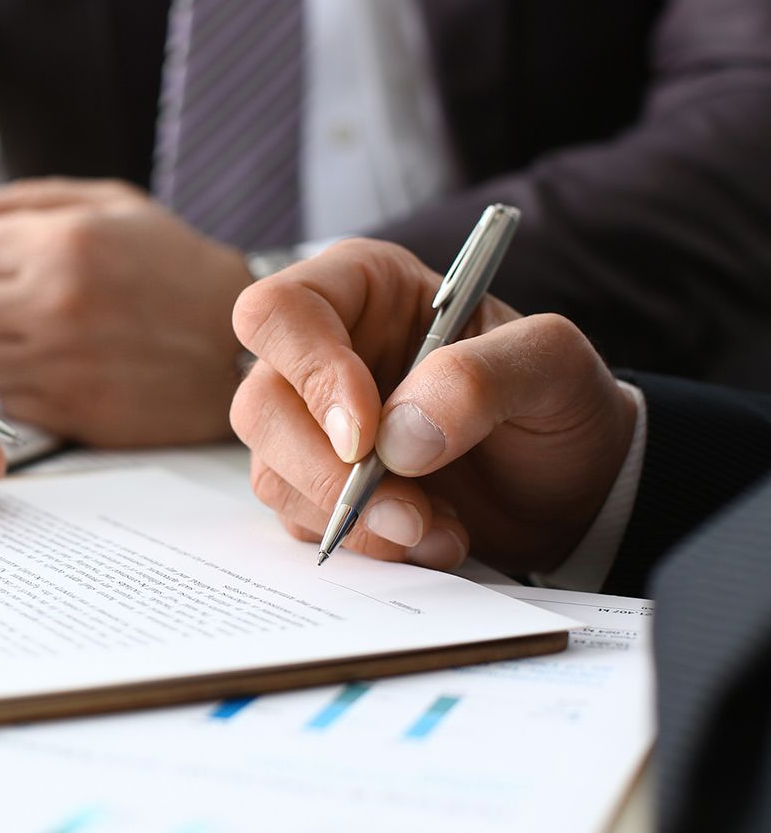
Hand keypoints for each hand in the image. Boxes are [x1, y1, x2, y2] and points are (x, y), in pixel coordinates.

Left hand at [0, 178, 252, 446]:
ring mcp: (60, 362)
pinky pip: (7, 400)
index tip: (10, 267)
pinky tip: (64, 369)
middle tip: (22, 305)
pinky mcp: (70, 411)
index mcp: (61, 243)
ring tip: (45, 338)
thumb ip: (25, 201)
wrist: (242, 345)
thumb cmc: (178, 266)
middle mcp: (53, 302)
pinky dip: (24, 388)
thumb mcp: (114, 206)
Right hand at [230, 239, 636, 573]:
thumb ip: (482, 379)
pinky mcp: (316, 482)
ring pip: (272, 470)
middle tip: (411, 514)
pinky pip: (298, 518)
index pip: (280, 311)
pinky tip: (428, 538)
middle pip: (260, 404)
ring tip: (438, 531)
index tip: (367, 436)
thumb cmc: (557, 402)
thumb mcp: (553, 366)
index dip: (310, 373)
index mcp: (362, 288)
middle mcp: (320, 349)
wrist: (571, 484)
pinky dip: (362, 543)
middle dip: (331, 473)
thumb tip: (397, 438)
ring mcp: (310, 420)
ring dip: (352, 519)